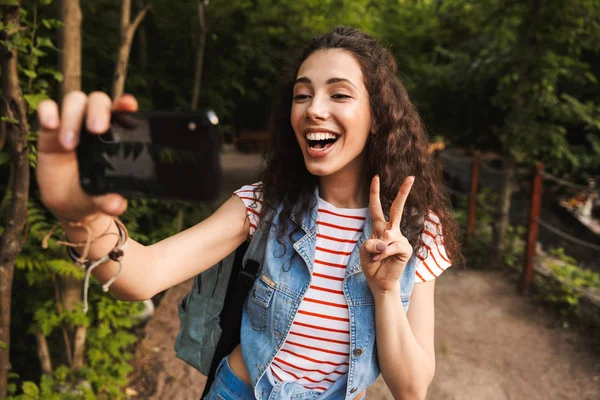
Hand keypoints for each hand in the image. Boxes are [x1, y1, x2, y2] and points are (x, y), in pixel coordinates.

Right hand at [36, 92, 137, 222]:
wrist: (68, 204)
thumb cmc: (93, 194)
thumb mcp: (101, 200)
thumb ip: (109, 201)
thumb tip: (116, 205)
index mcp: (116, 136)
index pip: (123, 112)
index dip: (125, 104)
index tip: (129, 104)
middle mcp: (95, 124)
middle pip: (98, 100)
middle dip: (98, 110)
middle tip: (97, 129)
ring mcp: (72, 124)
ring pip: (74, 101)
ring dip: (72, 118)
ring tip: (69, 145)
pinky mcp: (49, 129)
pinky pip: (47, 108)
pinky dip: (48, 111)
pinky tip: (50, 125)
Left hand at [359, 175, 414, 293]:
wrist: (379, 282)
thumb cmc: (371, 265)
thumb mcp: (363, 252)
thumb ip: (370, 244)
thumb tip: (386, 241)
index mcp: (380, 227)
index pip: (376, 207)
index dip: (375, 192)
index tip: (376, 177)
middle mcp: (391, 230)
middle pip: (397, 208)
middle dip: (403, 192)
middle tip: (411, 177)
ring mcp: (400, 239)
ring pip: (388, 234)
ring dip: (378, 249)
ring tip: (375, 258)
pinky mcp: (406, 249)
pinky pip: (392, 247)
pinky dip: (383, 254)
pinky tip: (380, 260)